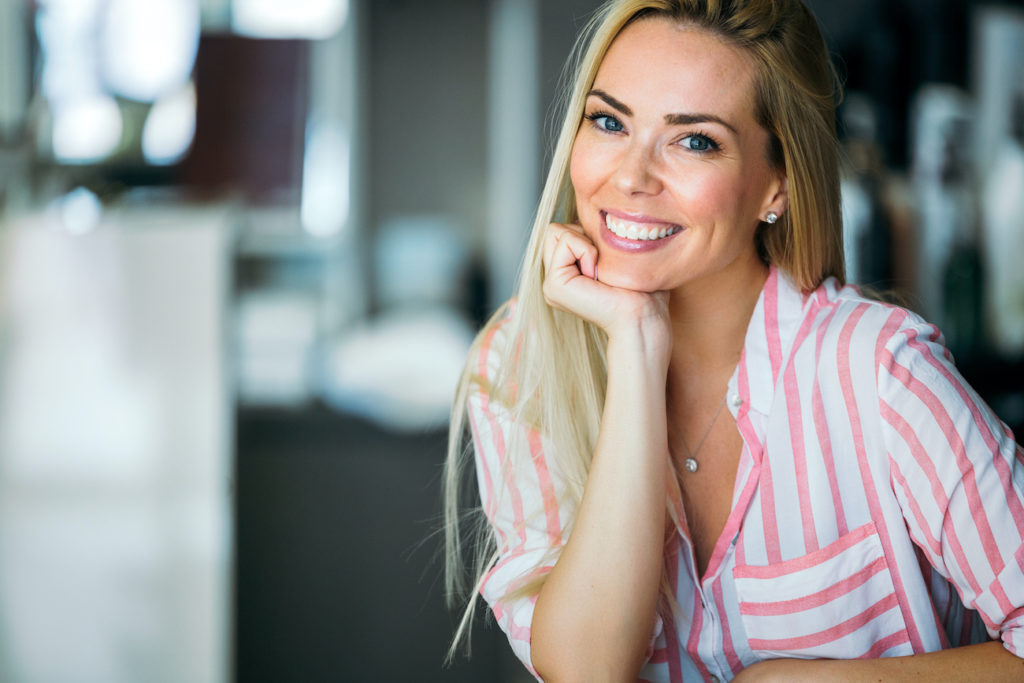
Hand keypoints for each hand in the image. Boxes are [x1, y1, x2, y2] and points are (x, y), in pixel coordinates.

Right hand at [541, 222, 670, 359]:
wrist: (642, 315)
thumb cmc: (639, 288)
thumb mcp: (614, 256)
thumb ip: (595, 240)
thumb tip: (594, 216)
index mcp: (566, 274)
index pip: (562, 231)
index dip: (587, 235)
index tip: (607, 260)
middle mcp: (554, 280)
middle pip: (555, 230)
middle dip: (582, 236)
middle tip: (602, 265)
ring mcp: (551, 285)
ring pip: (556, 231)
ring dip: (585, 243)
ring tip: (600, 271)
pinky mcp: (554, 286)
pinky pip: (566, 241)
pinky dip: (586, 250)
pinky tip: (597, 274)